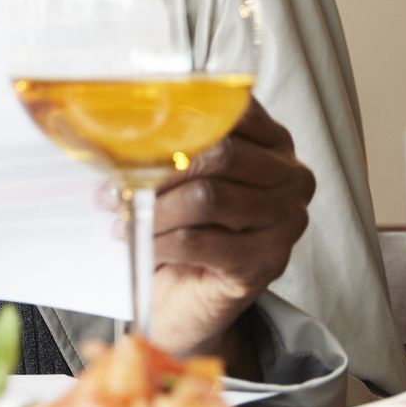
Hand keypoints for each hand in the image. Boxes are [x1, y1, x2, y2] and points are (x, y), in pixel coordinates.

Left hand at [137, 97, 314, 362]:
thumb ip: (166, 147)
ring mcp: (287, 220)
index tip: (134, 133)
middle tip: (117, 184)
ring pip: (208, 199)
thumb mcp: (180, 175)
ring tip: (123, 217)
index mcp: (273, 140)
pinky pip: (200, 241)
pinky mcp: (268, 262)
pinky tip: (143, 243)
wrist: (189, 295)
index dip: (179, 120)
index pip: (233, 111)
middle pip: (221, 154)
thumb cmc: (185, 224)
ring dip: (154, 209)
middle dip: (159, 168)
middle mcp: (291, 176)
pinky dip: (161, 241)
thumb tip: (114, 136)